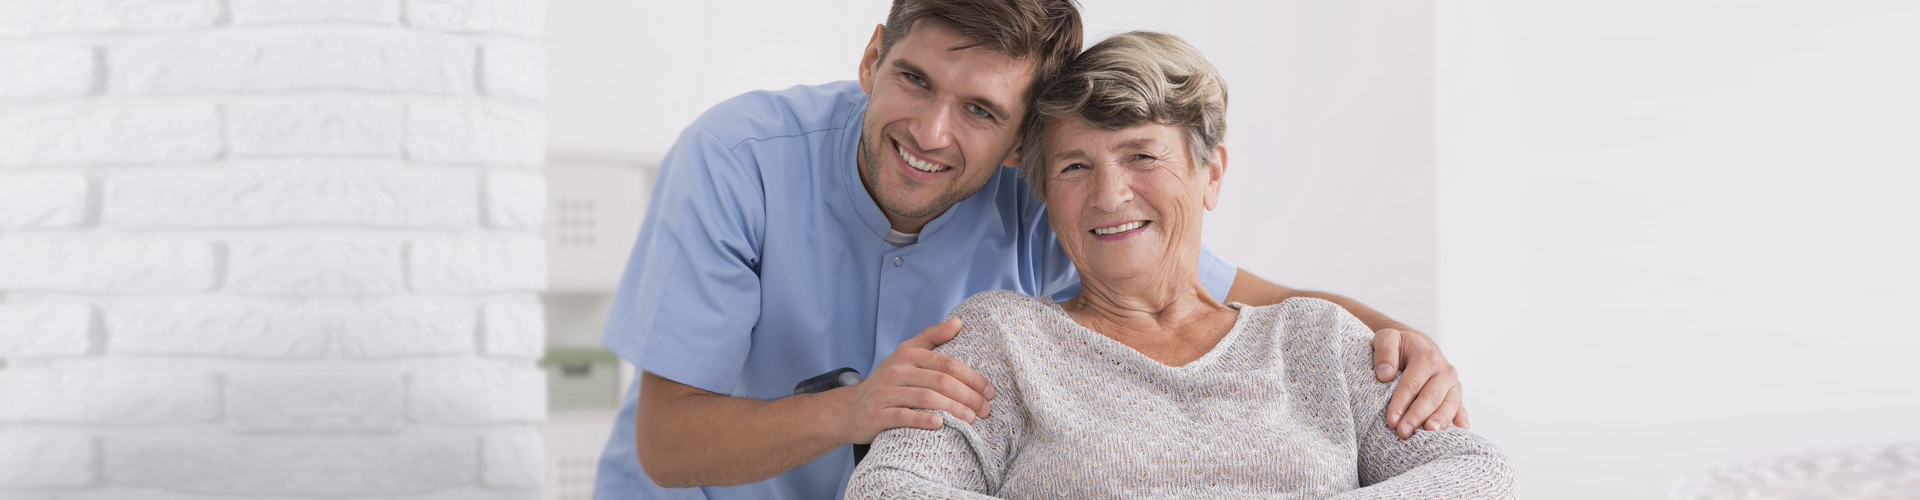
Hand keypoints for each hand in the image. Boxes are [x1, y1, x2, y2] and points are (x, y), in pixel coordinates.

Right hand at [834, 318, 995, 443]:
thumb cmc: (887, 382)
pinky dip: (923, 419)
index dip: (972, 377)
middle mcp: (897, 370)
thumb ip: (931, 337)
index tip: (989, 391)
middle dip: (968, 395)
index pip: (947, 363)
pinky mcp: (878, 414)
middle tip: (986, 409)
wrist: (850, 409)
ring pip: (926, 397)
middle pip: (940, 381)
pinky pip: (903, 416)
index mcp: (908, 354)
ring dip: (953, 409)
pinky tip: (940, 424)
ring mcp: (886, 392)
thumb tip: (958, 322)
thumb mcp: (905, 354)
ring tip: (971, 419)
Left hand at [1371, 327, 1467, 438]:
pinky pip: (1461, 408)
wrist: (1417, 346)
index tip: (1391, 420)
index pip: (1412, 384)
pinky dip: (1462, 419)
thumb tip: (1385, 374)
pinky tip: (1461, 430)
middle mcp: (1444, 371)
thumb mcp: (1387, 338)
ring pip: (1449, 405)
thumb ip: (1384, 351)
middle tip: (1403, 432)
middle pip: (1431, 397)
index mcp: (1427, 357)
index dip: (1401, 403)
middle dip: (1417, 416)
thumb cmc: (1399, 345)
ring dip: (1439, 421)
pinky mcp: (1456, 395)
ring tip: (1429, 434)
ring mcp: (1453, 385)